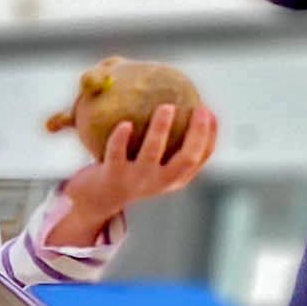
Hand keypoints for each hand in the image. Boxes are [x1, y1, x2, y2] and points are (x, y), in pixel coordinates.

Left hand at [55, 104, 218, 241]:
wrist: (95, 201)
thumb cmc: (129, 175)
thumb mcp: (153, 167)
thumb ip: (168, 147)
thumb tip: (180, 104)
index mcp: (174, 178)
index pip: (200, 158)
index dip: (211, 135)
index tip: (210, 112)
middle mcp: (159, 181)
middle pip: (187, 158)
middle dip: (198, 133)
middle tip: (199, 109)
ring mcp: (136, 180)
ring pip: (152, 153)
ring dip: (160, 129)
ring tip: (166, 107)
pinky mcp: (112, 176)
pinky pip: (117, 153)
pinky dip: (121, 138)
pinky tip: (125, 123)